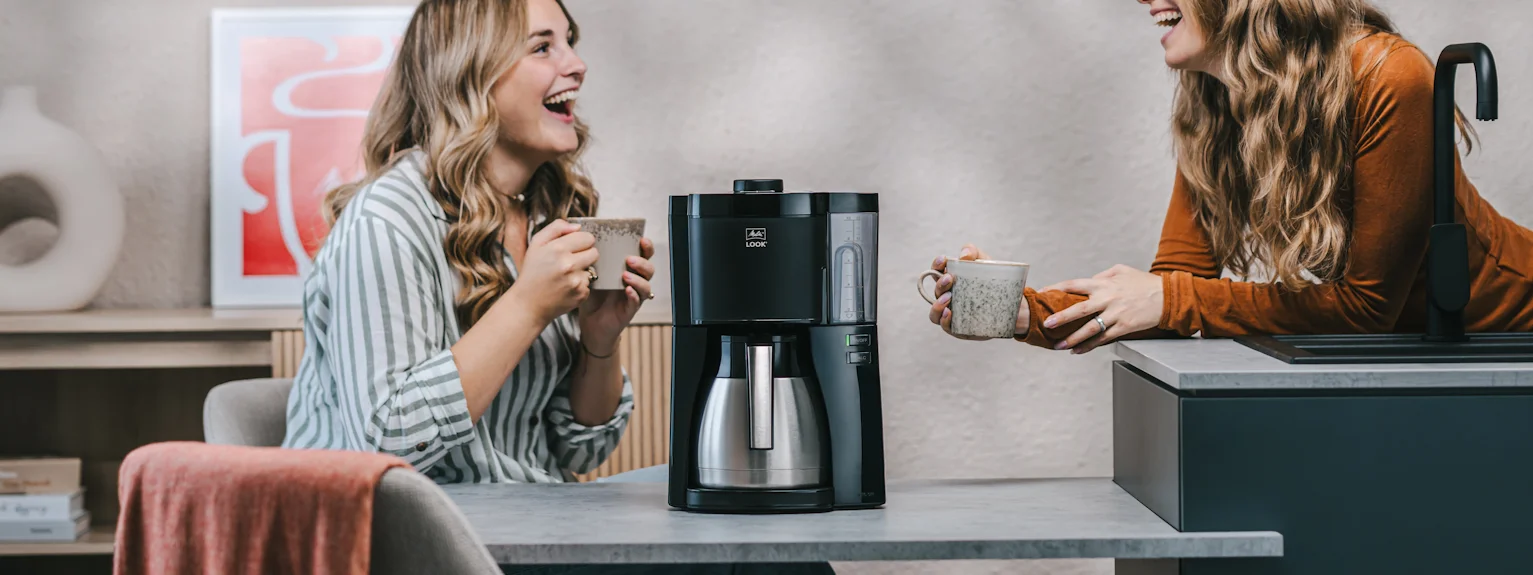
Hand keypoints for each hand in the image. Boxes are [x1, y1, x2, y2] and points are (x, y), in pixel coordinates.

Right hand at [509, 219, 598, 323]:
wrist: (528, 304)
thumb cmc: (532, 272)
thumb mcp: (536, 244)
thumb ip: (556, 228)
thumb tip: (577, 226)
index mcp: (558, 248)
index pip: (588, 237)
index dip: (581, 242)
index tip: (573, 248)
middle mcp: (569, 264)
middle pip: (594, 253)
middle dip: (585, 255)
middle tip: (570, 262)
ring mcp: (576, 281)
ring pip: (591, 269)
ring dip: (581, 272)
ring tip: (565, 277)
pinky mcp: (581, 294)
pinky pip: (588, 284)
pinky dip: (579, 286)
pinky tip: (565, 288)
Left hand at [577, 237, 656, 353]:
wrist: (590, 322)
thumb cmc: (592, 296)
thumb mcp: (592, 274)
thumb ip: (593, 260)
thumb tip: (584, 239)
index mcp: (628, 270)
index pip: (643, 255)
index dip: (646, 247)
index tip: (642, 240)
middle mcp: (634, 282)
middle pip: (649, 269)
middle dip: (642, 262)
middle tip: (629, 259)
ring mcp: (634, 296)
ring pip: (646, 286)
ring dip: (638, 279)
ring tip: (625, 275)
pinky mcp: (630, 310)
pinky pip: (636, 302)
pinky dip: (633, 295)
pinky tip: (627, 290)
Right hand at [927, 244, 1029, 340]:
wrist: (1014, 307)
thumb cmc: (995, 283)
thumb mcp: (987, 264)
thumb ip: (974, 253)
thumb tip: (963, 256)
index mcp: (951, 281)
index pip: (936, 272)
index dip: (935, 265)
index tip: (943, 260)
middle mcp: (948, 298)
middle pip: (936, 292)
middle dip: (940, 284)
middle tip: (951, 279)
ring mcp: (953, 315)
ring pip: (934, 314)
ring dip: (937, 305)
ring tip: (948, 298)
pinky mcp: (960, 329)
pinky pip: (946, 327)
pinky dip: (944, 320)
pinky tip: (949, 313)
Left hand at [1041, 264, 1163, 353]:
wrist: (1167, 297)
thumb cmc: (1144, 283)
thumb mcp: (1122, 271)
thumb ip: (1103, 275)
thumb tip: (1089, 280)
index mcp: (1104, 283)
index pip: (1075, 284)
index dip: (1057, 288)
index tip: (1043, 292)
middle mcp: (1107, 298)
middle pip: (1079, 309)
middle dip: (1061, 318)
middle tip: (1046, 324)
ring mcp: (1116, 314)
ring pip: (1089, 329)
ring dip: (1072, 338)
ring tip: (1058, 345)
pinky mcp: (1124, 327)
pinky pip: (1103, 338)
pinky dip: (1089, 346)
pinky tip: (1078, 351)